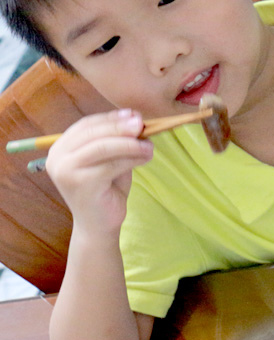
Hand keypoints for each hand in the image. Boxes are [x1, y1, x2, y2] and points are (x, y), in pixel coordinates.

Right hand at [46, 109, 153, 237]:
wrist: (99, 225)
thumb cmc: (106, 189)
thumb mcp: (110, 159)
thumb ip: (117, 140)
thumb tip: (135, 118)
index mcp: (62, 147)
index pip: (87, 124)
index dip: (111, 118)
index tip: (134, 114)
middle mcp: (58, 157)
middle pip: (93, 133)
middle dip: (120, 127)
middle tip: (142, 125)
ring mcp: (66, 170)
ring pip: (103, 147)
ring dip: (130, 144)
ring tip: (149, 146)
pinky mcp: (80, 183)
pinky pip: (111, 164)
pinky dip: (131, 158)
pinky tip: (146, 158)